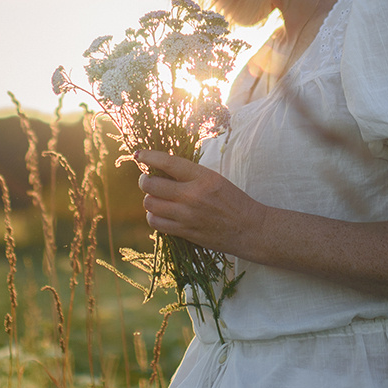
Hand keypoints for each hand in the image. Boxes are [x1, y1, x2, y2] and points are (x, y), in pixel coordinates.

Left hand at [134, 148, 268, 255]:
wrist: (249, 229)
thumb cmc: (234, 201)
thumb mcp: (215, 179)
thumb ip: (190, 175)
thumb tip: (162, 170)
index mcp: (203, 177)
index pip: (168, 163)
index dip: (149, 157)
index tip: (139, 154)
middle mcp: (192, 195)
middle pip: (151, 185)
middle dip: (144, 181)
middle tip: (146, 180)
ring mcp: (187, 215)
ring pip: (150, 204)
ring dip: (148, 199)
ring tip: (154, 197)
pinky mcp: (185, 232)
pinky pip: (156, 223)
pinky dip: (153, 217)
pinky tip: (159, 214)